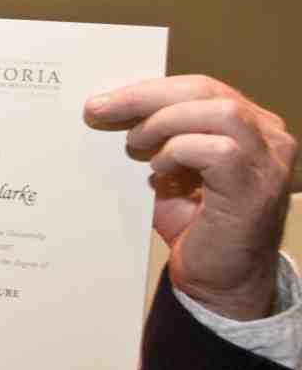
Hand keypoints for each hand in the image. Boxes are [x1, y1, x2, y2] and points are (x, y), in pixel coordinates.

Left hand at [85, 75, 296, 319]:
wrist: (220, 281)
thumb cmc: (196, 228)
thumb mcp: (171, 175)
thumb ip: (155, 143)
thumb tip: (109, 115)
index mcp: (250, 127)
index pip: (201, 88)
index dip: (150, 89)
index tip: (104, 98)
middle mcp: (269, 137)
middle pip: (207, 90)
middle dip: (146, 96)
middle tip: (100, 109)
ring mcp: (268, 160)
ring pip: (217, 111)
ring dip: (163, 122)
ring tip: (134, 144)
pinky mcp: (256, 186)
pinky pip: (217, 149)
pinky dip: (179, 152)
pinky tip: (159, 170)